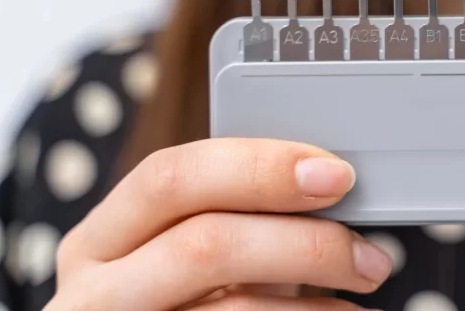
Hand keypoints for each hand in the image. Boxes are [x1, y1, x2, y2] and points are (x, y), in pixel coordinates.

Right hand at [47, 138, 391, 309]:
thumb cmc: (179, 304)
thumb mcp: (185, 256)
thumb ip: (234, 219)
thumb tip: (329, 187)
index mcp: (101, 238)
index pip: (172, 176)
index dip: (259, 167)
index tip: (336, 174)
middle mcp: (94, 292)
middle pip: (204, 244)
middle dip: (302, 242)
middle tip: (370, 257)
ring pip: (230, 309)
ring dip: (315, 304)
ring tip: (361, 302)